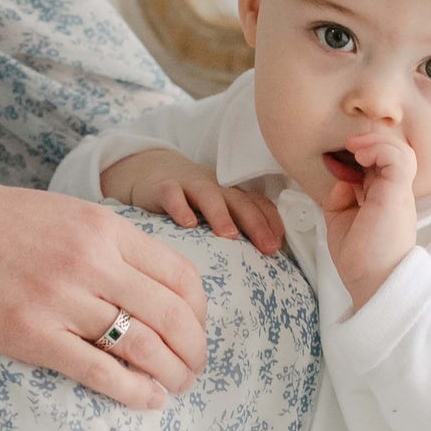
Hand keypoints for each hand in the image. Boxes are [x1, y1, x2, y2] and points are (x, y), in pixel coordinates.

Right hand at [0, 168, 208, 409]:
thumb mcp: (65, 214)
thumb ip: (112, 245)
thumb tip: (161, 287)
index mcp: (104, 228)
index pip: (182, 276)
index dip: (202, 312)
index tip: (199, 330)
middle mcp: (90, 261)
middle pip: (173, 316)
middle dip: (195, 349)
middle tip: (196, 368)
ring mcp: (59, 299)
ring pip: (144, 346)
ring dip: (172, 374)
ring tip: (177, 386)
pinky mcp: (29, 335)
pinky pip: (99, 371)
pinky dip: (134, 391)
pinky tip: (149, 400)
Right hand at [102, 148, 283, 255]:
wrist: (150, 170)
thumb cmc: (190, 200)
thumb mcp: (217, 210)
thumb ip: (235, 228)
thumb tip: (262, 259)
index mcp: (232, 194)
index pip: (258, 204)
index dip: (272, 222)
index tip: (279, 245)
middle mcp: (216, 188)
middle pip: (239, 202)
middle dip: (256, 223)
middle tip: (267, 247)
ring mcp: (190, 185)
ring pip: (209, 196)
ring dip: (221, 214)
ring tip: (230, 235)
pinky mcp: (163, 187)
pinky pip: (172, 195)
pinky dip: (180, 207)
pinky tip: (187, 225)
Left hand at [322, 132, 417, 307]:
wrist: (372, 280)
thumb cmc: (360, 259)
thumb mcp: (341, 220)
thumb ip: (340, 197)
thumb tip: (343, 179)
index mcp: (384, 198)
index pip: (380, 163)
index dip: (363, 152)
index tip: (340, 157)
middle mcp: (395, 192)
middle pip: (392, 152)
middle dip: (369, 141)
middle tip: (348, 146)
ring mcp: (399, 192)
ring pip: (401, 149)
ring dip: (376, 142)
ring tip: (355, 149)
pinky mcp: (399, 193)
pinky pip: (399, 157)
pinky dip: (379, 149)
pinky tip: (361, 157)